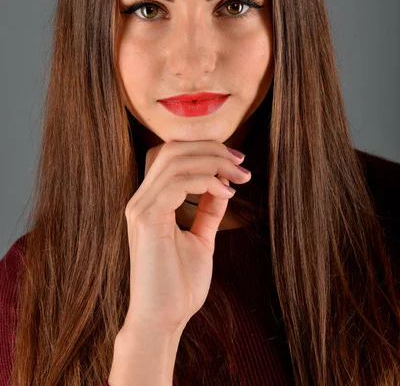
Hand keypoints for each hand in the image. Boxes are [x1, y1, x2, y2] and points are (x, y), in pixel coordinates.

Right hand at [120, 140, 250, 335]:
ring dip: (214, 163)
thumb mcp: (200, 238)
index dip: (206, 149)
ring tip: (240, 177)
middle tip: (242, 163)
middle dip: (212, 150)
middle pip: (173, 150)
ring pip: (176, 161)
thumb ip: (207, 210)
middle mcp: (140, 199)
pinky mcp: (147, 220)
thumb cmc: (179, 284)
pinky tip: (226, 193)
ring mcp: (140, 208)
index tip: (237, 160)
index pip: (172, 155)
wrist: (163, 321)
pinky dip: (206, 181)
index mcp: (150, 201)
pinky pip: (178, 183)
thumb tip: (223, 184)